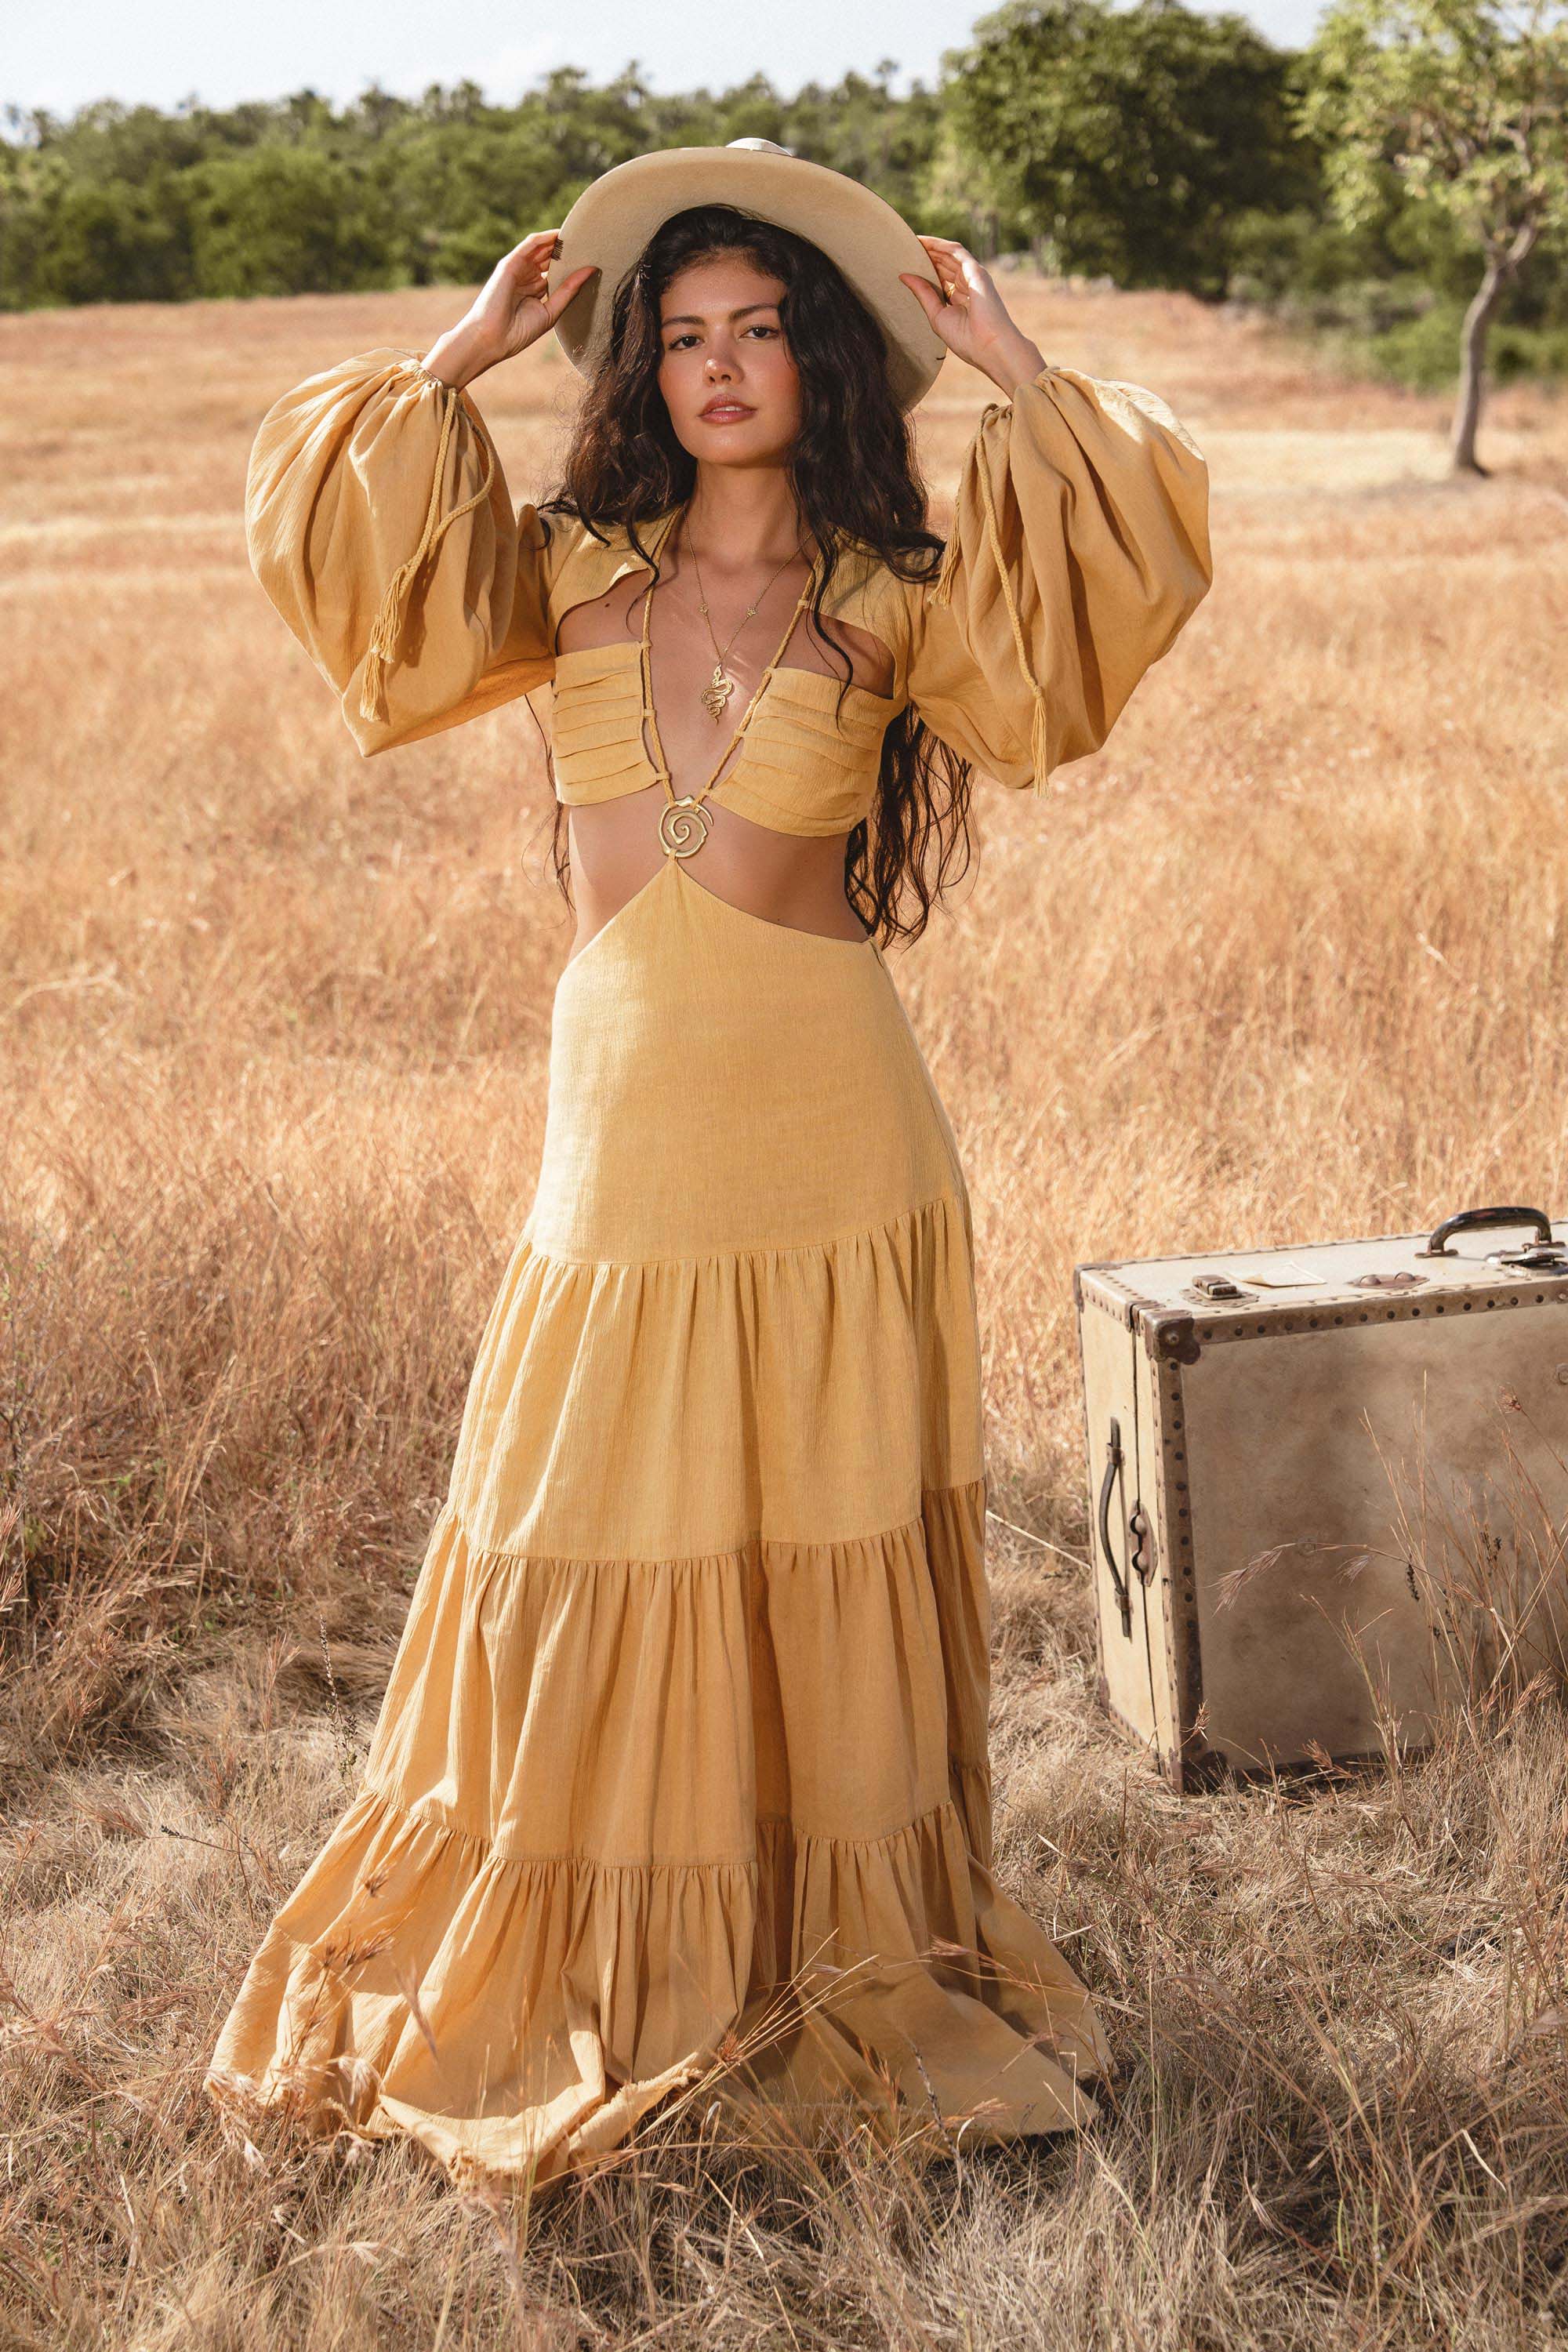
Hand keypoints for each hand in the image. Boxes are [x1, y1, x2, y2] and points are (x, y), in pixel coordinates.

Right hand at [421, 232, 598, 388]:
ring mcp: (518, 269)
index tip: (593, 259)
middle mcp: (527, 277)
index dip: (572, 265)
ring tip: (580, 234)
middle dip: (568, 251)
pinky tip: (561, 234)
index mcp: (535, 290)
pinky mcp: (510, 263)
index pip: (556, 272)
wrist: (491, 339)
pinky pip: (530, 244)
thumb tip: (591, 271)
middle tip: (590, 243)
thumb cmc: (518, 332)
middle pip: (550, 258)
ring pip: (542, 249)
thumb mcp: (551, 311)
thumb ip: (569, 291)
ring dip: (559, 241)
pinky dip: (545, 237)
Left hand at [900, 238, 1046, 396]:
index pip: (939, 278)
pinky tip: (923, 241)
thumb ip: (922, 294)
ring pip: (948, 255)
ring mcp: (972, 276)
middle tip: (903, 249)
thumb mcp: (937, 315)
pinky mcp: (975, 270)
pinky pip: (955, 251)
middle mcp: (966, 285)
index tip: (905, 265)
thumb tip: (903, 276)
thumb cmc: (966, 339)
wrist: (989, 346)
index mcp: (959, 299)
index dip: (923, 270)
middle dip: (925, 256)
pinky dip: (939, 245)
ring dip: (930, 247)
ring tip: (910, 241)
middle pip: (943, 265)